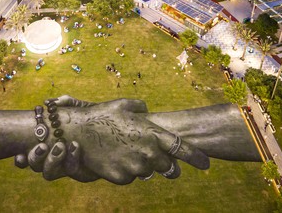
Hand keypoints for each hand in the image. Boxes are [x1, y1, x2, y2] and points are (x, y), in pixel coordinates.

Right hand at [14, 95, 208, 183]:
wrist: (75, 133)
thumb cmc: (100, 116)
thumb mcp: (123, 104)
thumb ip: (141, 108)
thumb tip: (147, 111)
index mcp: (151, 133)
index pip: (181, 148)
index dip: (196, 157)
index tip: (206, 163)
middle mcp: (147, 152)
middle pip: (169, 167)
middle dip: (168, 165)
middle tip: (160, 160)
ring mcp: (134, 167)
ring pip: (148, 172)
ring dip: (144, 166)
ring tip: (128, 153)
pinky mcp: (121, 178)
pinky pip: (131, 178)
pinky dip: (127, 171)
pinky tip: (115, 159)